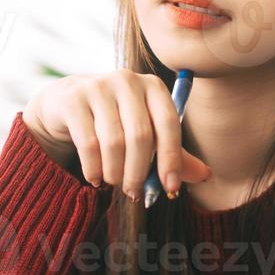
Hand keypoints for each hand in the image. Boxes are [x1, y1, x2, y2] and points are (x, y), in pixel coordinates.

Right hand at [23, 69, 211, 199]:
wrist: (68, 103)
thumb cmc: (117, 121)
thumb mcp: (148, 133)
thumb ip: (174, 153)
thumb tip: (206, 175)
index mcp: (153, 86)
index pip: (168, 123)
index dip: (171, 158)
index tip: (169, 187)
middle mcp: (127, 80)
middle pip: (140, 136)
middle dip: (138, 172)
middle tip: (134, 193)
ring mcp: (98, 87)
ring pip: (113, 142)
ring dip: (115, 173)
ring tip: (113, 183)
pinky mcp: (73, 99)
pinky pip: (88, 144)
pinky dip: (94, 169)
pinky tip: (95, 178)